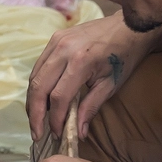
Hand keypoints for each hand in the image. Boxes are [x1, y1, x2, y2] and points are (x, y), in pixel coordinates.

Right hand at [27, 13, 153, 141]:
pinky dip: (37, 85)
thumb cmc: (124, 57)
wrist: (129, 26)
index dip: (55, 119)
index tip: (57, 134)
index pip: (59, 97)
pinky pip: (39, 66)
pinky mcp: (54, 39)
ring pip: (34, 77)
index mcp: (80, 62)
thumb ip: (91, 107)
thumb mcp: (111, 85)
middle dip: (35, 114)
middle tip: (36, 133)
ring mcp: (56, 42)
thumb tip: (78, 132)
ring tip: (36, 119)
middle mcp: (63, 50)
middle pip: (38, 87)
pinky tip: (40, 100)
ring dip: (32, 101)